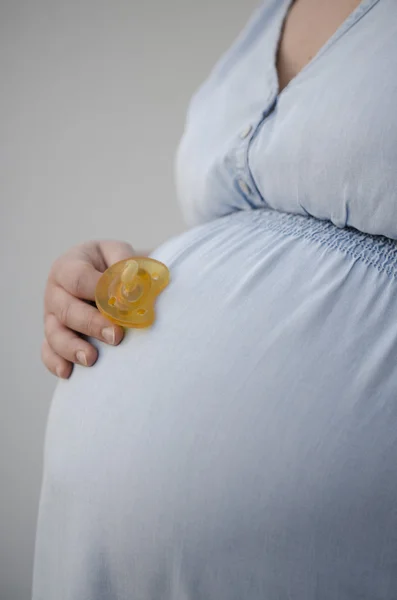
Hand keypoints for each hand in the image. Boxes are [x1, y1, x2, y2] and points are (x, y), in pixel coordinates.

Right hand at [42, 240, 140, 378]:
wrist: (104, 274)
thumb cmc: (112, 265)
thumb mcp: (118, 253)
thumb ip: (125, 264)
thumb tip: (131, 286)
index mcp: (69, 266)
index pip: (78, 278)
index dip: (99, 291)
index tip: (122, 304)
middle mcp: (56, 292)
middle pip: (67, 309)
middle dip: (91, 324)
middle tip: (115, 336)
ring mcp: (52, 316)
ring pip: (54, 333)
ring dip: (72, 347)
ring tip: (91, 358)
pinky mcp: (52, 336)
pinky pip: (48, 351)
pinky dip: (55, 363)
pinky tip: (67, 372)